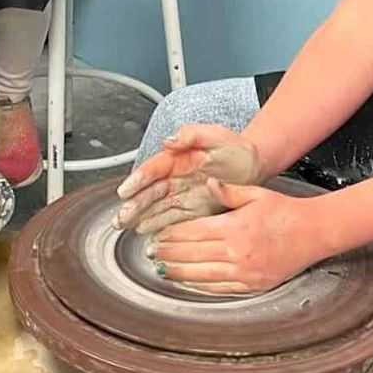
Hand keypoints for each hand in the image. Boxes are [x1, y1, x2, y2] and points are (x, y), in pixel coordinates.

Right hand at [113, 124, 261, 234]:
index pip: (153, 169)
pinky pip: (171, 220)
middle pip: (148, 192)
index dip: (137, 180)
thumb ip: (193, 135)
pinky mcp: (190, 210)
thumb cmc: (234, 149)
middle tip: (120, 218)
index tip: (124, 191)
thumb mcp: (217, 136)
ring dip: (140, 218)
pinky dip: (158, 228)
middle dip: (132, 205)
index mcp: (177, 158)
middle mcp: (174, 178)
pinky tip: (148, 236)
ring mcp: (180, 195)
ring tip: (127, 228)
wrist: (252, 166)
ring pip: (155, 208)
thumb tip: (169, 140)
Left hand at [154, 179, 323, 292]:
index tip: (158, 236)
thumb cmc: (286, 211)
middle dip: (168, 254)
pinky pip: (218, 289)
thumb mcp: (257, 194)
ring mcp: (244, 273)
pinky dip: (198, 286)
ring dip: (177, 273)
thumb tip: (209, 183)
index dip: (171, 236)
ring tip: (161, 269)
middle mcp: (237, 252)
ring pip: (200, 275)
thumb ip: (229, 191)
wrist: (314, 233)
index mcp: (235, 227)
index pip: (193, 233)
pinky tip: (186, 282)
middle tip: (151, 253)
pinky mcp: (251, 286)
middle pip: (191, 255)